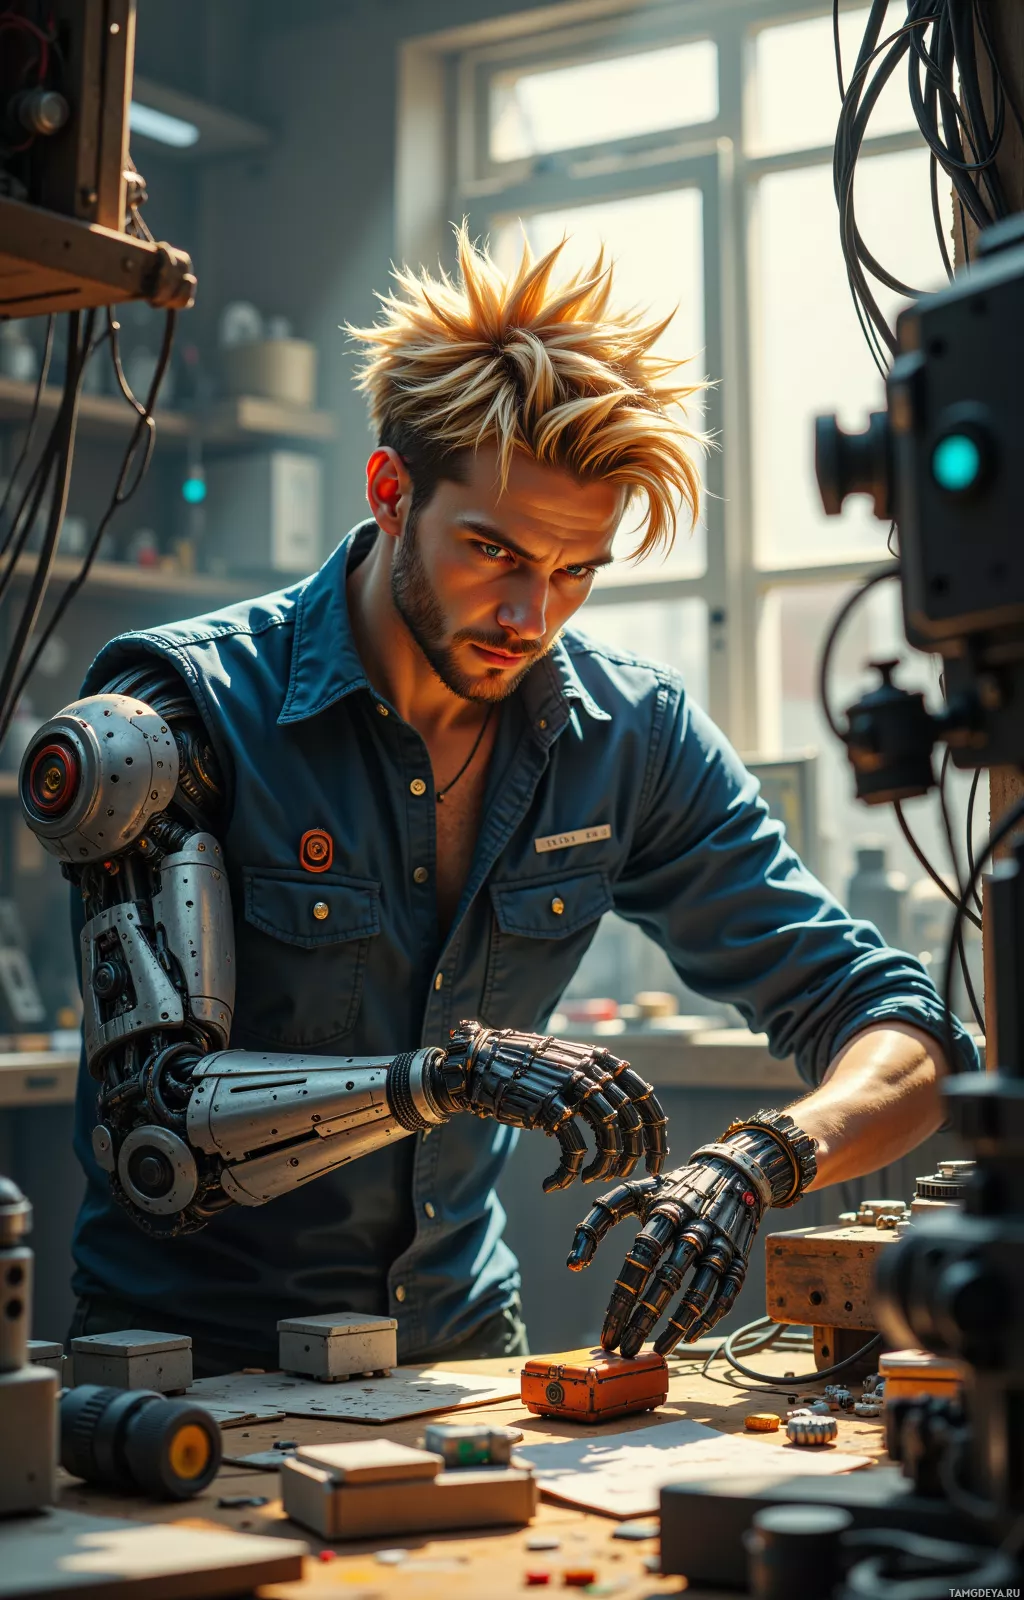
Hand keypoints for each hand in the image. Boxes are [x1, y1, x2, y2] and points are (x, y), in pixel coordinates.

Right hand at [436, 1021, 667, 1191]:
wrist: (480, 1065)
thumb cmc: (526, 1071)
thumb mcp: (568, 1066)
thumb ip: (595, 1082)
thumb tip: (623, 1117)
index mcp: (601, 1061)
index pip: (644, 1098)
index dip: (656, 1133)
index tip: (657, 1160)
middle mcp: (591, 1071)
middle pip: (630, 1121)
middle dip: (636, 1155)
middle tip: (628, 1175)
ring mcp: (571, 1088)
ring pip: (607, 1137)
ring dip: (604, 1166)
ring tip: (593, 1179)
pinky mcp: (549, 1108)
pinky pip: (574, 1150)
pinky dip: (569, 1174)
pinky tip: (554, 1184)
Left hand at [566, 1110, 816, 1354]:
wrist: (734, 1172)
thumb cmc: (673, 1189)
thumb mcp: (636, 1192)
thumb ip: (598, 1219)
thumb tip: (572, 1264)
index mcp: (666, 1211)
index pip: (640, 1257)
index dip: (623, 1297)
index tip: (607, 1331)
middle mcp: (695, 1227)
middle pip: (668, 1277)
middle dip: (645, 1317)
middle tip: (626, 1349)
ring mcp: (720, 1243)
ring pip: (701, 1289)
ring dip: (679, 1322)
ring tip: (658, 1349)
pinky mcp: (740, 1258)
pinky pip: (728, 1291)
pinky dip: (711, 1315)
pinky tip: (690, 1335)